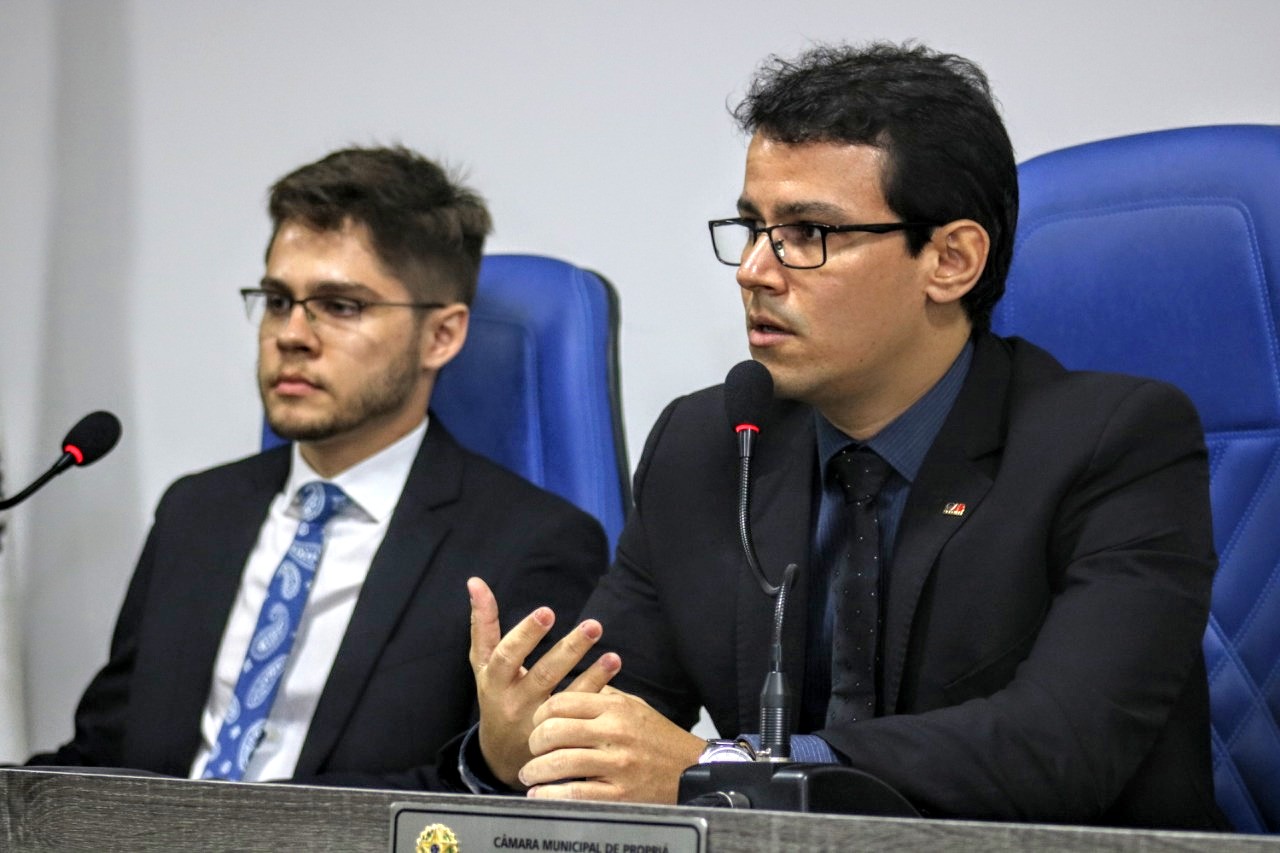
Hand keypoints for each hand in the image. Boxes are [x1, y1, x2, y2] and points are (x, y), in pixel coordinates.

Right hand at [468, 577, 619, 786]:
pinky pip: (580, 713)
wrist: (501, 755)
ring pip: (565, 697)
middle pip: (542, 675)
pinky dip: (598, 690)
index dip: (526, 634)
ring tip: (613, 655)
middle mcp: (513, 702)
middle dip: (568, 650)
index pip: (508, 656)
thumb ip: (482, 624)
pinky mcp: (556, 737)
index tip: (547, 611)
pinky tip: (613, 668)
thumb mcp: (483, 663)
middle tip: (593, 625)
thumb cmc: (495, 693)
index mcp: (493, 680)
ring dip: (592, 674)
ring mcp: (536, 723)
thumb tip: (475, 581)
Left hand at [520, 686, 706, 803]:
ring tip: (529, 775)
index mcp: (615, 708)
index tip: (537, 724)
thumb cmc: (659, 738)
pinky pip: (575, 792)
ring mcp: (617, 763)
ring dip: (535, 770)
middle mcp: (615, 732)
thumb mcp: (634, 706)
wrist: (692, 770)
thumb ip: (603, 696)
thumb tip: (571, 686)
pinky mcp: (619, 793)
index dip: (540, 714)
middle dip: (534, 742)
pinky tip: (541, 794)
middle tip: (532, 750)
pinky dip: (550, 794)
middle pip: (554, 730)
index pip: (561, 703)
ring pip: (560, 762)